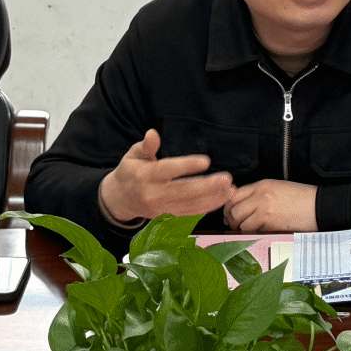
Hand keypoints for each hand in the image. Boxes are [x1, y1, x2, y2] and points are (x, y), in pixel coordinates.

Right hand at [98, 129, 235, 225]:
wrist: (120, 200)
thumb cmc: (130, 173)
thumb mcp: (133, 155)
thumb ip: (146, 146)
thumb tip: (153, 133)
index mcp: (145, 176)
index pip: (168, 170)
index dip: (187, 166)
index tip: (206, 161)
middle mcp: (154, 195)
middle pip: (183, 191)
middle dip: (207, 186)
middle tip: (226, 178)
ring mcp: (162, 209)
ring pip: (191, 205)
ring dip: (213, 199)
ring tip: (230, 189)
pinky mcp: (169, 217)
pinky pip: (192, 214)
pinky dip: (209, 207)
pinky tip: (223, 198)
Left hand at [223, 178, 318, 232]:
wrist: (318, 206)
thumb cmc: (302, 198)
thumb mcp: (278, 188)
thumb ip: (259, 193)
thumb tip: (242, 205)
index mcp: (263, 185)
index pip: (235, 194)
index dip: (229, 205)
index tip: (230, 212)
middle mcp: (260, 196)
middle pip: (233, 209)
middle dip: (231, 219)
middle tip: (234, 224)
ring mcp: (264, 209)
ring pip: (240, 222)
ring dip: (240, 228)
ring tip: (245, 230)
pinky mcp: (270, 223)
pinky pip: (252, 230)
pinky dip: (251, 233)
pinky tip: (256, 232)